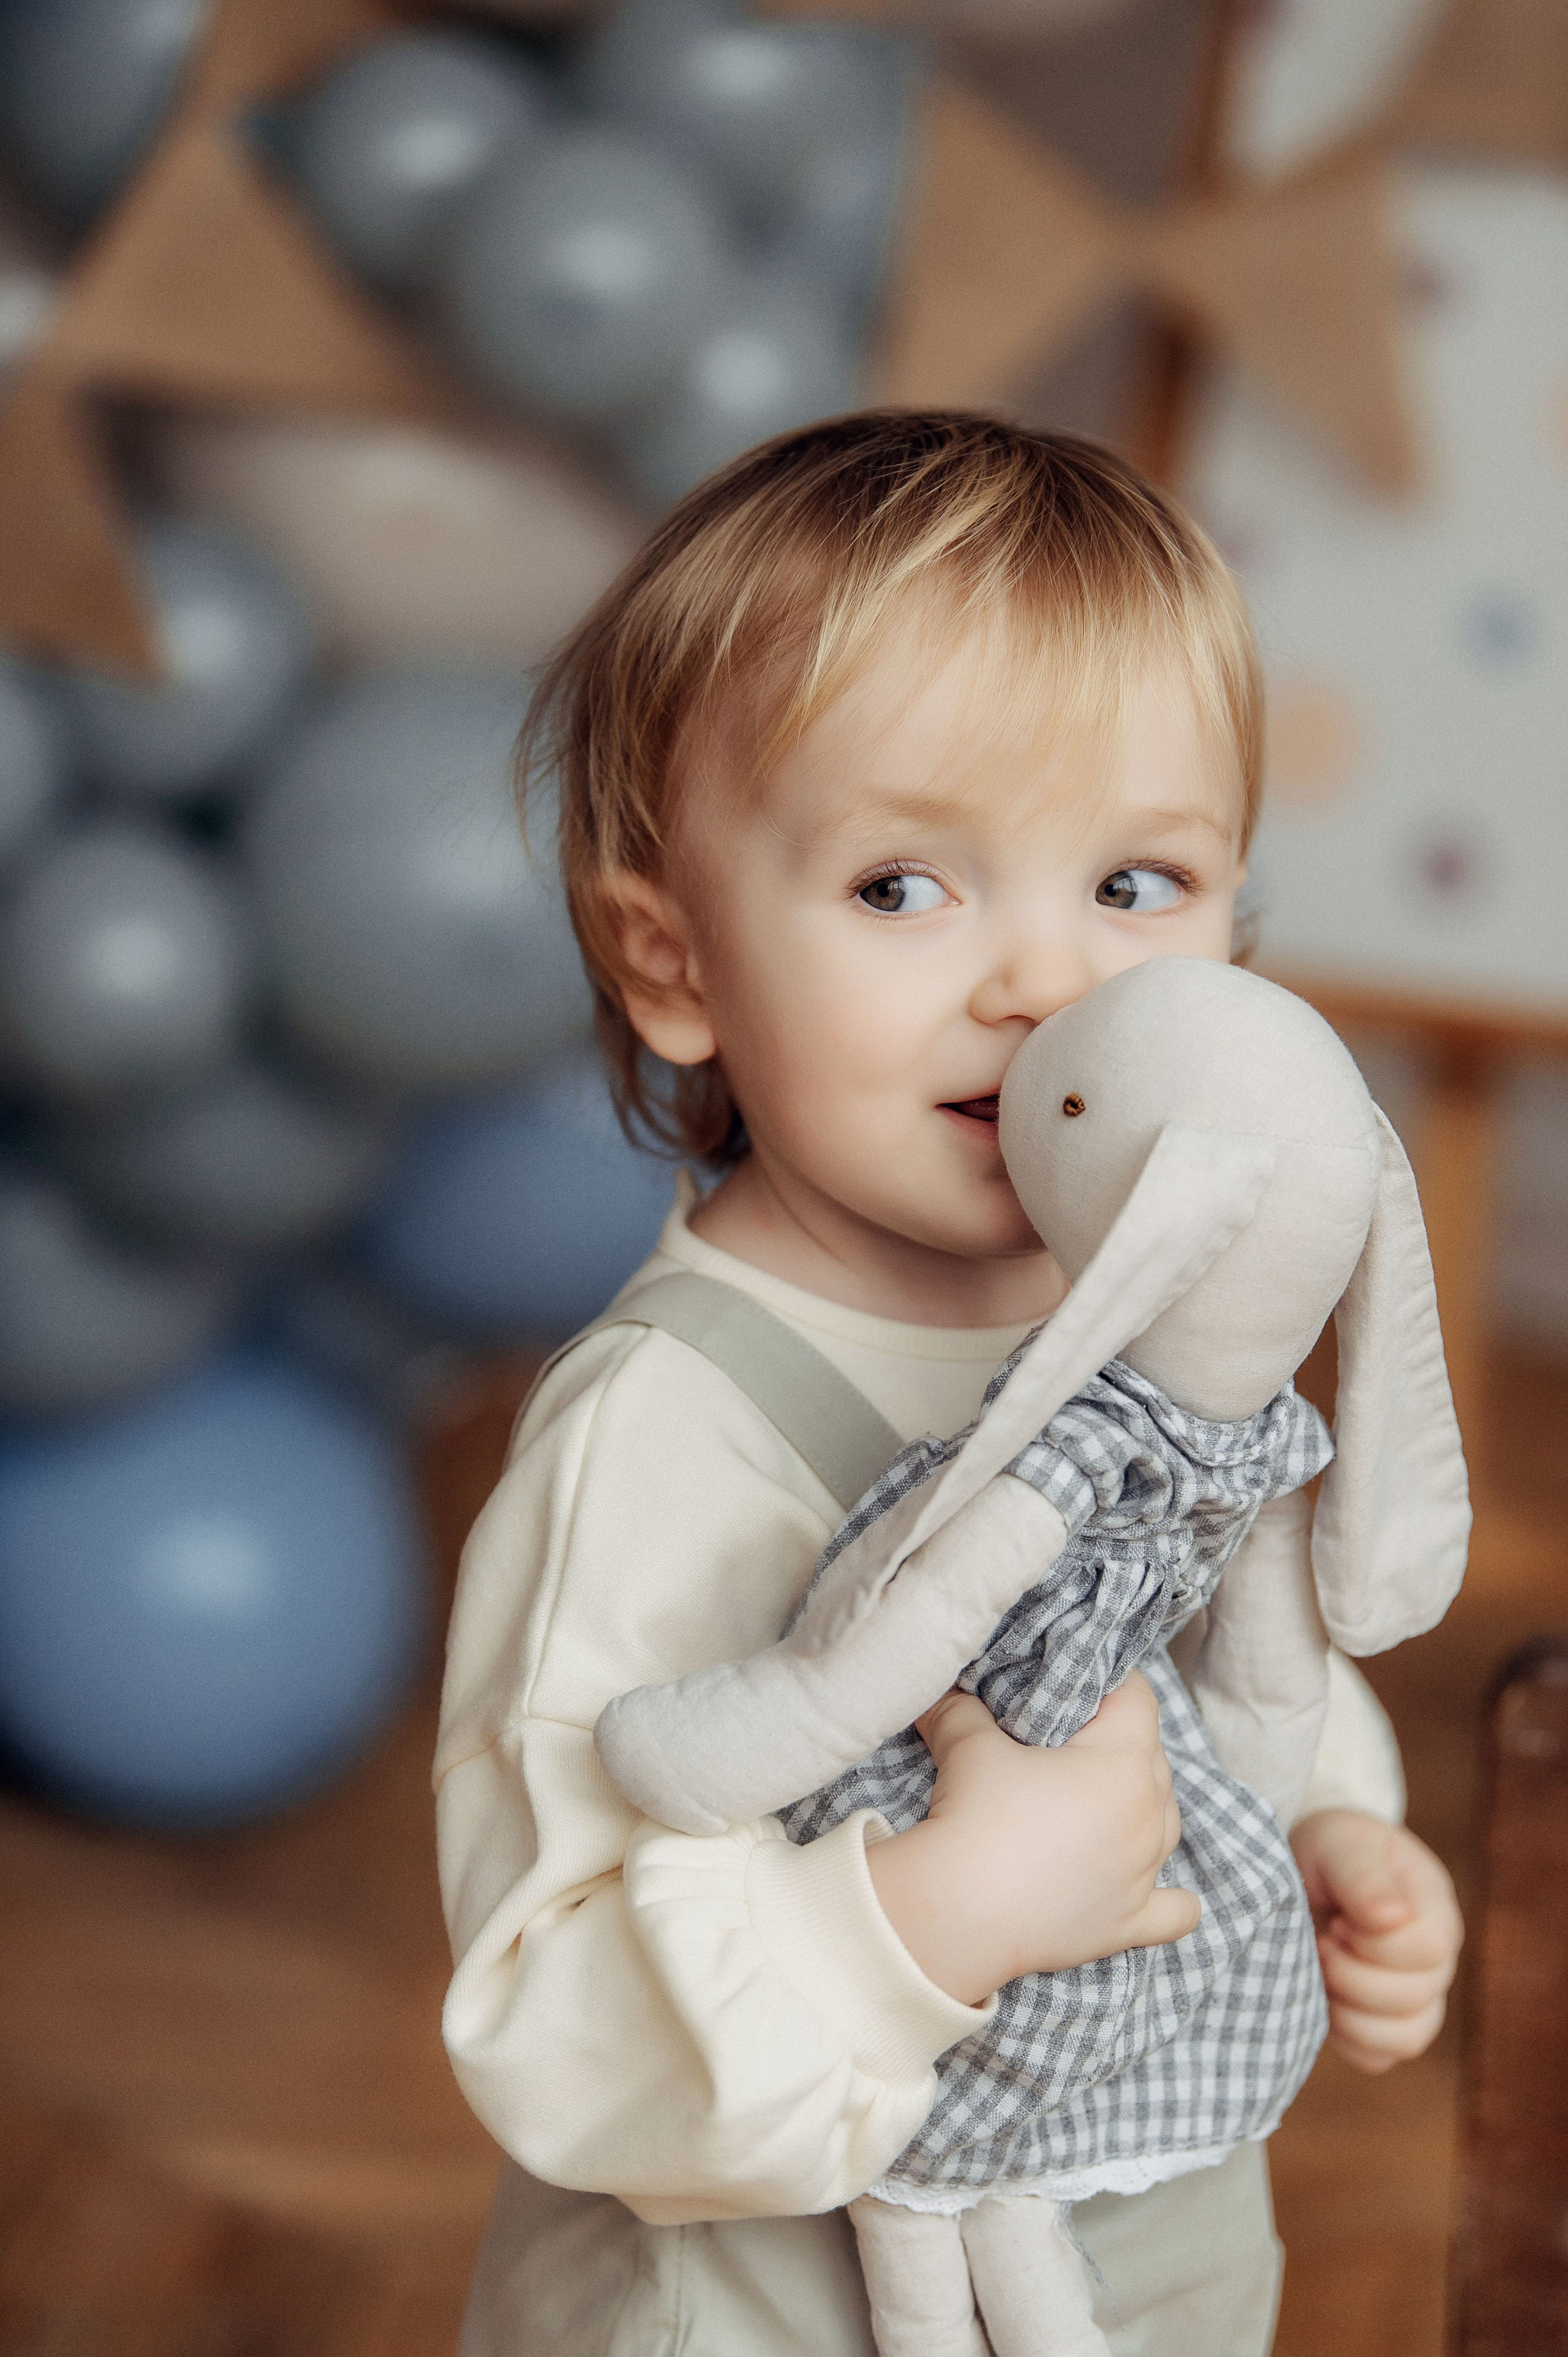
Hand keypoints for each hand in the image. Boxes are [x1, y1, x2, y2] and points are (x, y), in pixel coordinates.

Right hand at [866, 1674, 1199, 2006]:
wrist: (959, 1912)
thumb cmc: (976, 1818)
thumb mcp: (968, 1743)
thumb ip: (964, 1707)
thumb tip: (949, 1689)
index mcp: (1125, 1763)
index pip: (1138, 1698)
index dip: (1108, 1681)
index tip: (1076, 1682)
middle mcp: (1150, 1816)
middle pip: (1153, 1756)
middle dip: (1117, 1742)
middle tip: (1066, 1740)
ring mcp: (1145, 1873)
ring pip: (1167, 1822)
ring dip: (1140, 1807)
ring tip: (1097, 1801)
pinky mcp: (1131, 1923)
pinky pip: (1175, 1910)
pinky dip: (1170, 1897)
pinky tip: (1152, 1885)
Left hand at [1290, 1809, 1462, 2073]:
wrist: (1305, 1870)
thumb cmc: (1330, 1851)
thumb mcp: (1340, 1844)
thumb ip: (1364, 1877)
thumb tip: (1395, 1917)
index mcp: (1435, 1908)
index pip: (1430, 1949)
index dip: (1375, 1943)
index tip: (1339, 1919)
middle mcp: (1435, 1960)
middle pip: (1414, 1999)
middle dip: (1352, 1973)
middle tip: (1324, 1939)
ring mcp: (1416, 1998)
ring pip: (1405, 2039)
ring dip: (1348, 2010)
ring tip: (1321, 1968)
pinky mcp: (1384, 2026)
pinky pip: (1376, 2058)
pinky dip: (1343, 2036)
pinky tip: (1322, 1997)